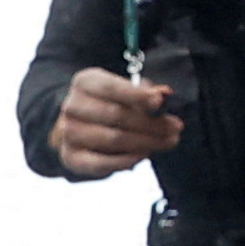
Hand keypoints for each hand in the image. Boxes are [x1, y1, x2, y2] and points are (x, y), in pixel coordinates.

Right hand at [50, 67, 181, 180]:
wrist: (83, 125)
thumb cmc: (113, 103)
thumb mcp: (129, 91)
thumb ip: (147, 93)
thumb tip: (165, 93)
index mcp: (85, 82)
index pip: (111, 88)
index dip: (137, 95)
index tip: (160, 102)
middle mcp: (71, 106)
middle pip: (116, 115)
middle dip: (151, 123)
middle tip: (177, 128)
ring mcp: (68, 133)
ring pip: (113, 139)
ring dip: (146, 142)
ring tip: (169, 141)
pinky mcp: (71, 157)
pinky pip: (100, 163)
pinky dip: (125, 160)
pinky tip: (145, 155)